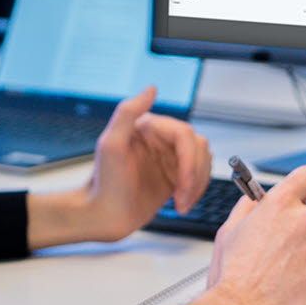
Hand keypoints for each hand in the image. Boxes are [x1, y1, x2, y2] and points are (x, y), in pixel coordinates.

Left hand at [65, 87, 211, 243]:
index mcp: (149, 126)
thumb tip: (152, 88)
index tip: (182, 184)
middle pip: (198, 147)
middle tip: (183, 196)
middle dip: (195, 174)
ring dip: (198, 184)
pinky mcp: (174, 176)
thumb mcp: (110, 144)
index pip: (184, 134)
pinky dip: (197, 190)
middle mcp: (161, 139)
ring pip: (202, 160)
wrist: (102, 216)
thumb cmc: (103, 183)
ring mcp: (169, 158)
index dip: (189, 160)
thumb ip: (127, 112)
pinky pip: (199, 175)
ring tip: (182, 203)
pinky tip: (182, 204)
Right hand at [187, 164, 305, 304]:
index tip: (301, 193)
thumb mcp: (229, 230)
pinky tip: (292, 284)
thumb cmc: (232, 277)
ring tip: (282, 273)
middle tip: (280, 249)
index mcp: (280, 204)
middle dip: (299, 228)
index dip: (303, 185)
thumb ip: (248, 207)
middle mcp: (304, 219)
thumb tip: (257, 199)